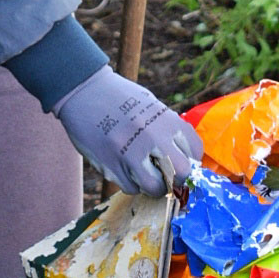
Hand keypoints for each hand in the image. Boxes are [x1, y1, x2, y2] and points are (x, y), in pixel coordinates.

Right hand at [53, 65, 202, 195]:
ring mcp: (130, 152)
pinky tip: (124, 168)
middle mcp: (151, 136)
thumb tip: (185, 157)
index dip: (190, 160)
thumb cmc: (119, 98)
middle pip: (182, 172)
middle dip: (176, 177)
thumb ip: (167, 128)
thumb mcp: (150, 105)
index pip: (195, 150)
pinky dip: (130, 183)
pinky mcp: (110, 165)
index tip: (181, 161)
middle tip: (167, 174)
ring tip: (145, 175)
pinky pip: (130, 188)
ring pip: (155, 187)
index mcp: (165, 118)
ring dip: (153, 186)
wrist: (84, 90)